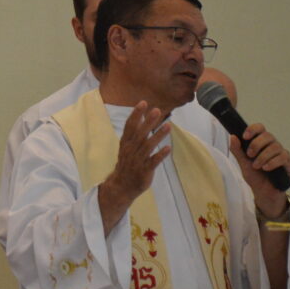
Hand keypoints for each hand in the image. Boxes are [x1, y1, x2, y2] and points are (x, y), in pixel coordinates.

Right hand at [98, 102, 170, 234]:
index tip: (143, 102)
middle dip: (148, 122)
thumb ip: (135, 132)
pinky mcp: (144, 171)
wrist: (122, 186)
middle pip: (139, 134)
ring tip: (168, 126)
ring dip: (158, 135)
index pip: (130, 126)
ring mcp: (137, 160)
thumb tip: (142, 116)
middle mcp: (130, 150)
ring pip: (147, 146)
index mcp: (125, 143)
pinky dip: (160, 155)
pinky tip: (168, 149)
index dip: (136, 114)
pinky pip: (152, 162)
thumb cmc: (127, 163)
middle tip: (157, 110)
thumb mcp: (127, 147)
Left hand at [231, 123, 289, 216]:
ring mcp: (282, 153)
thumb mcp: (243, 163)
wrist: (264, 192)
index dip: (253, 129)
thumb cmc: (255, 176)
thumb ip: (238, 151)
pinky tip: (266, 168)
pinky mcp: (289, 163)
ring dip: (263, 156)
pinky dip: (273, 162)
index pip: (260, 128)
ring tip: (256, 166)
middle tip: (249, 155)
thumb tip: (232, 136)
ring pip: (275, 146)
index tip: (244, 136)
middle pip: (268, 135)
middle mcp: (273, 145)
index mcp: (261, 143)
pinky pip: (283, 157)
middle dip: (256, 144)